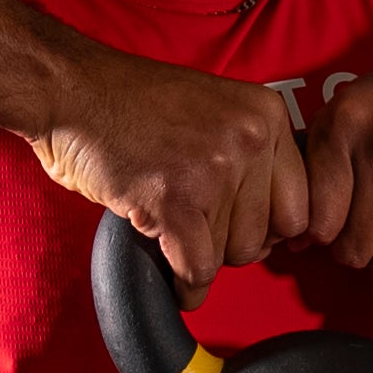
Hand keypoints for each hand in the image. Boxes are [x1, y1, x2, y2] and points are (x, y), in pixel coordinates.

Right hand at [29, 48, 309, 297]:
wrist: (72, 90)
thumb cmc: (132, 105)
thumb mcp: (218, 111)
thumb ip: (254, 157)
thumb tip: (281, 230)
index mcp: (267, 115)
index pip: (300, 204)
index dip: (267, 226)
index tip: (240, 229)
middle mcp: (251, 138)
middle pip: (268, 235)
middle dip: (231, 243)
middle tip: (196, 226)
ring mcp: (215, 168)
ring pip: (233, 255)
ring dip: (200, 256)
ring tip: (171, 228)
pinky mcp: (175, 199)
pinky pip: (198, 267)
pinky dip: (183, 281)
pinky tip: (169, 268)